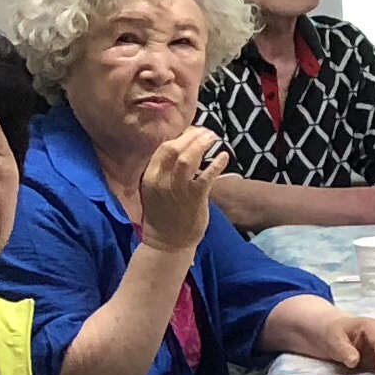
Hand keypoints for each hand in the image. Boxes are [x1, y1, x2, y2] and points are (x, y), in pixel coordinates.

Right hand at [139, 127, 222, 256]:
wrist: (167, 243)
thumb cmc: (164, 214)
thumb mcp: (157, 189)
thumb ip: (167, 170)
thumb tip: (185, 148)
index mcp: (150, 176)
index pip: (164, 147)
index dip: (180, 136)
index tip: (193, 131)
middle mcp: (161, 180)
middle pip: (175, 147)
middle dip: (192, 135)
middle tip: (207, 132)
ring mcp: (177, 188)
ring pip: (188, 158)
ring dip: (202, 144)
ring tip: (214, 138)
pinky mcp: (194, 197)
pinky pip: (207, 176)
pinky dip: (216, 164)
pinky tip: (224, 156)